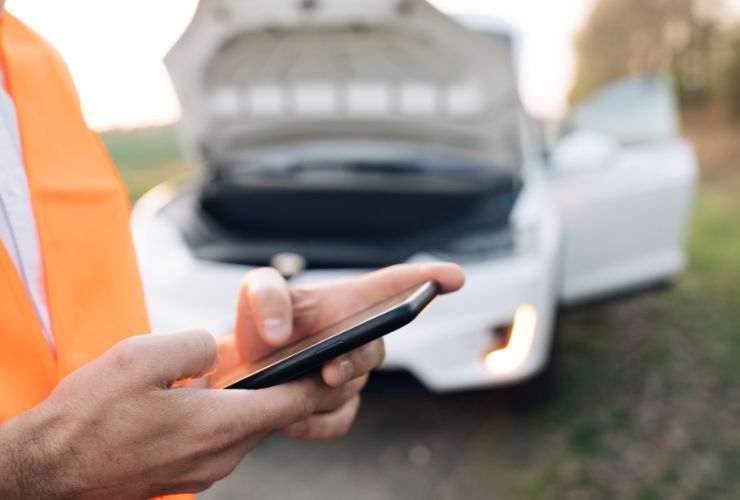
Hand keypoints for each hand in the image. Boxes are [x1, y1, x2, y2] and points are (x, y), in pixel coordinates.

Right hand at [0, 330, 380, 498]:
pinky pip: (221, 442)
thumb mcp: (142, 358)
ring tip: (232, 374)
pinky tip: (197, 400)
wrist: (46, 471)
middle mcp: (220, 456)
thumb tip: (214, 351)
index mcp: (219, 424)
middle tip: (285, 356)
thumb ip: (194, 346)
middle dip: (284, 386)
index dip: (319, 378)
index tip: (337, 360)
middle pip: (273, 416)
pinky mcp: (185, 478)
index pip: (294, 402)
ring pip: (246, 429)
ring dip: (249, 402)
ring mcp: (203, 472)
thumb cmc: (88, 416)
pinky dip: (223, 418)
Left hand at [213, 262, 464, 440]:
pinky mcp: (339, 407)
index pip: (396, 285)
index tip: (455, 277)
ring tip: (288, 391)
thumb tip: (281, 332)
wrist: (242, 369)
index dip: (427, 279)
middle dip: (355, 360)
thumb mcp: (257, 293)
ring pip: (353, 387)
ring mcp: (352, 374)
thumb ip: (268, 296)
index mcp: (349, 301)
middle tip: (329, 371)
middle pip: (375, 348)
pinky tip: (292, 421)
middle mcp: (359, 336)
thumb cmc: (259, 322)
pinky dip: (317, 423)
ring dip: (323, 392)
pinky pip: (341, 420)